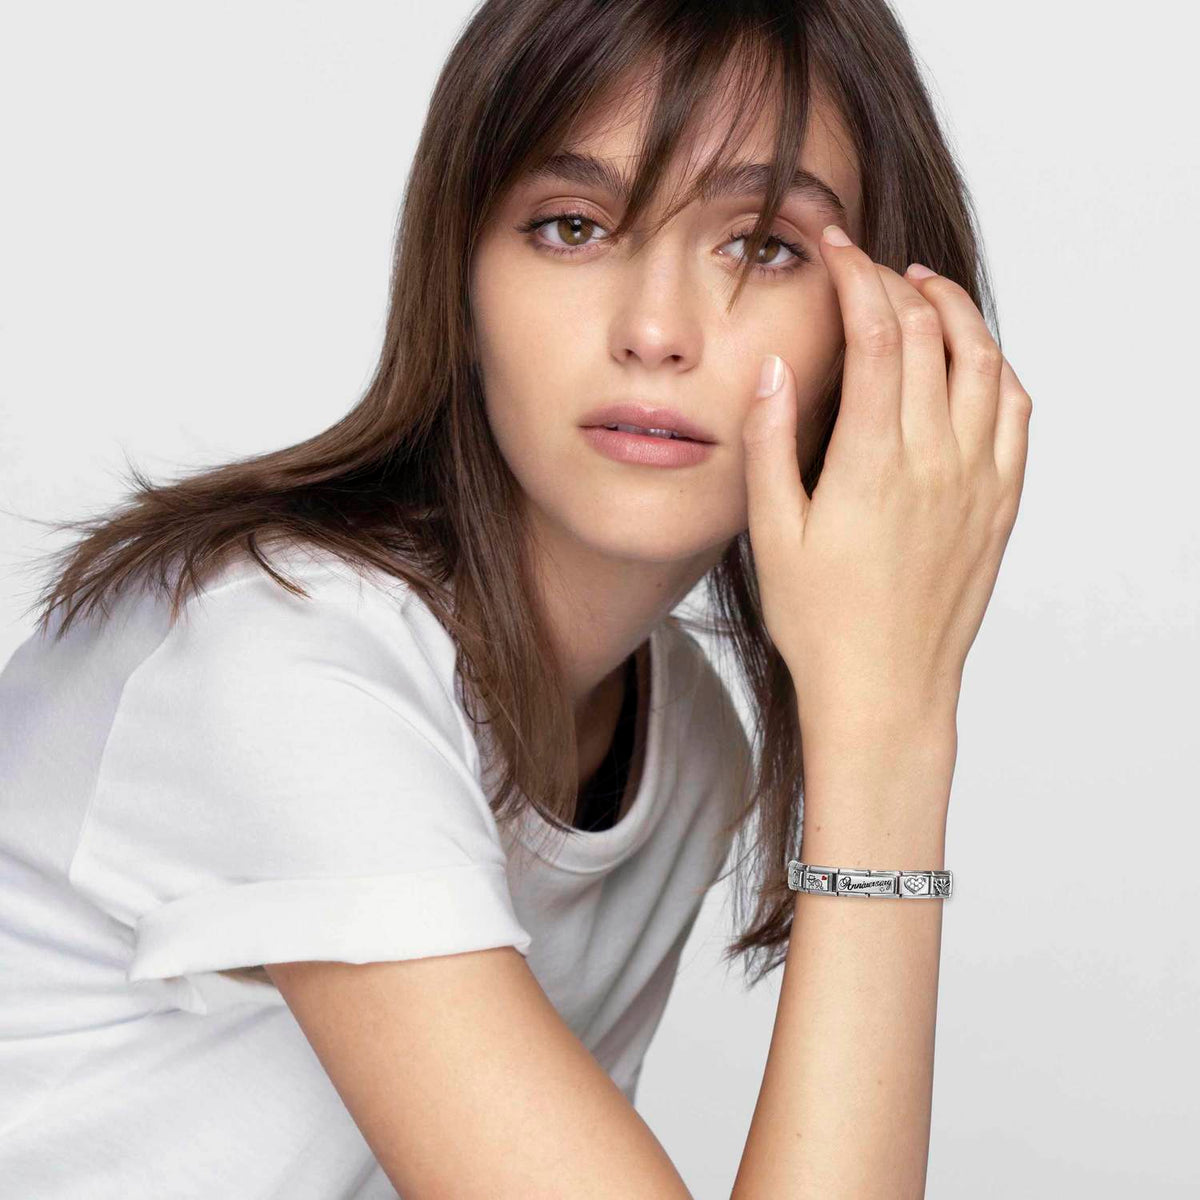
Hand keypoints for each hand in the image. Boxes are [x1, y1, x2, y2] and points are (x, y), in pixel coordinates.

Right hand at [741, 226, 1030, 746]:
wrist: (886, 689)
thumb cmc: (822, 622)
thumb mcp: (772, 534)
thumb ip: (771, 444)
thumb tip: (777, 369)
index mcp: (874, 461)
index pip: (877, 332)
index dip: (856, 275)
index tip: (836, 247)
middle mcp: (937, 458)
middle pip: (929, 333)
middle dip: (894, 282)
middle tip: (865, 265)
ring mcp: (978, 478)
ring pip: (984, 360)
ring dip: (956, 311)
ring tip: (924, 289)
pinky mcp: (1001, 503)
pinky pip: (1015, 411)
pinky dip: (996, 366)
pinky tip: (974, 359)